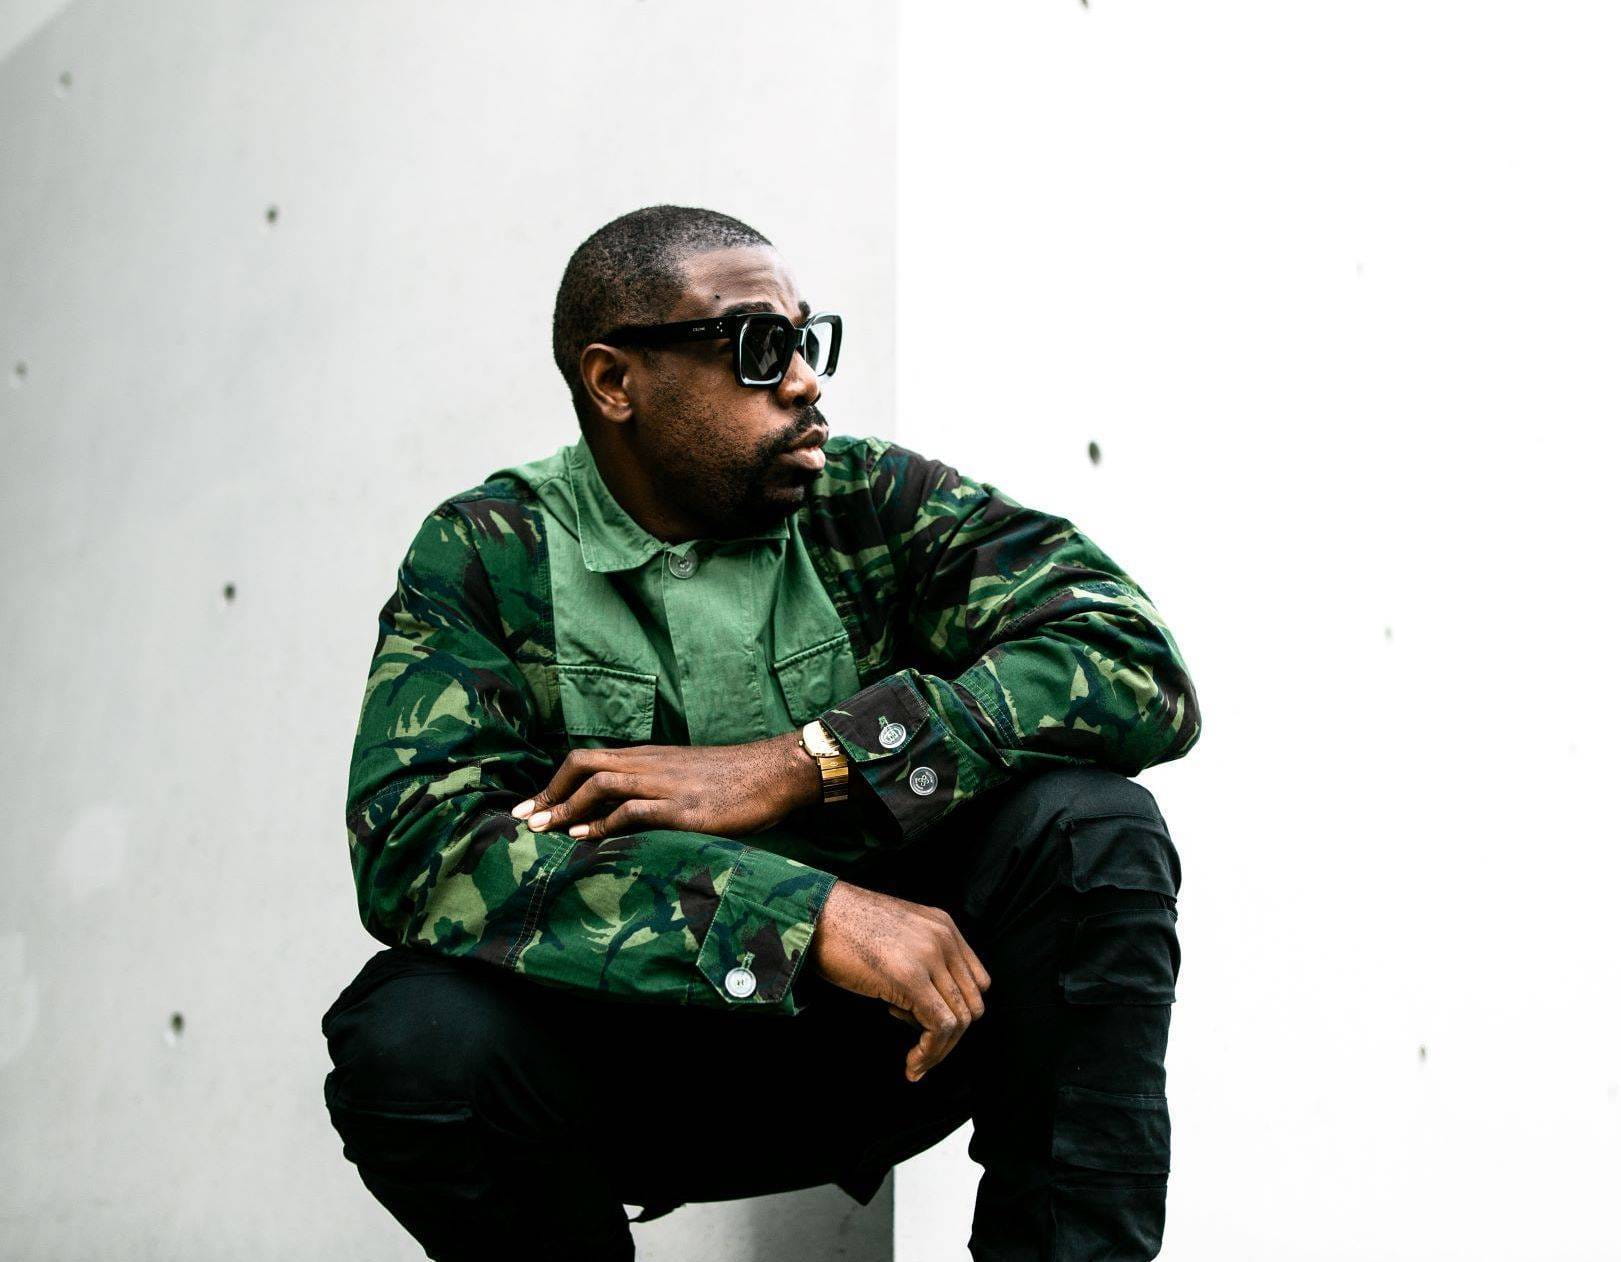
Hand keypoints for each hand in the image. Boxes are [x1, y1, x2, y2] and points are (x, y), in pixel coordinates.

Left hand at [508, 730, 820, 840]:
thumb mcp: (685, 777)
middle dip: (548, 794)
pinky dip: (604, 823)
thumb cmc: (732, 778)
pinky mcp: (682, 808)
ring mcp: (664, 784)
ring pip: (600, 784)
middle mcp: (649, 764)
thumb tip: (625, 812)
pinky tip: (586, 840)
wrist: (774, 772)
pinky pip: (633, 810)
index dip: (554, 783)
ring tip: (543, 831)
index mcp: (648, 757)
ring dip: (567, 809)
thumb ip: (654, 789)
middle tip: (523, 820)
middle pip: (582, 766)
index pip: (587, 761)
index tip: (532, 806)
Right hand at [809, 880, 991, 1082]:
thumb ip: (921, 957)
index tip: (931, 1029)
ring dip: (939, 1051)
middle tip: (921, 1050)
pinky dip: (930, 1053)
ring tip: (914, 1061)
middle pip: (972, 1004)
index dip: (958, 1011)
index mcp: (943, 926)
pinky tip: (911, 1064)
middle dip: (950, 1036)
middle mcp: (943, 938)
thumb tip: (927, 1003)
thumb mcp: (897, 933)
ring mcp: (929, 956)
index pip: (977, 982)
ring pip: (959, 1020)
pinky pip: (939, 1026)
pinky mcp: (911, 978)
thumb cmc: (843, 928)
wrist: (814, 913)